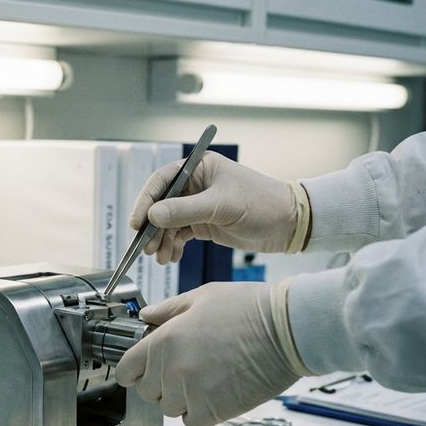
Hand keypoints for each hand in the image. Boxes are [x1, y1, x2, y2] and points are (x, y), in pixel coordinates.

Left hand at [115, 282, 301, 425]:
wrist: (288, 329)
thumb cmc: (249, 309)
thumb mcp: (202, 297)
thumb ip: (168, 310)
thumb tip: (146, 316)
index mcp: (164, 340)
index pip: (127, 370)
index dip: (133, 371)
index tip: (141, 371)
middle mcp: (172, 369)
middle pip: (148, 392)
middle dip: (160, 383)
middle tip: (185, 369)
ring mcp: (191, 392)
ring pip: (170, 408)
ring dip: (181, 399)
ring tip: (206, 379)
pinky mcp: (214, 411)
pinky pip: (192, 421)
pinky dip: (200, 412)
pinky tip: (216, 393)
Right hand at [130, 151, 309, 262]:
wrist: (288, 224)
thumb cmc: (262, 203)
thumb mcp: (221, 206)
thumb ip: (185, 211)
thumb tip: (152, 216)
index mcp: (199, 168)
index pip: (162, 181)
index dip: (146, 201)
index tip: (137, 223)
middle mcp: (195, 185)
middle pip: (161, 205)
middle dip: (152, 228)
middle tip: (146, 247)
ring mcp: (198, 206)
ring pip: (168, 223)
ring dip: (161, 241)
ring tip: (161, 257)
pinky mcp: (203, 224)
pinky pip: (179, 235)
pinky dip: (172, 247)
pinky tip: (172, 257)